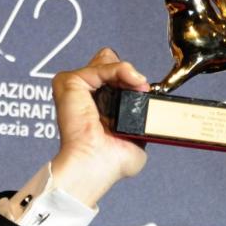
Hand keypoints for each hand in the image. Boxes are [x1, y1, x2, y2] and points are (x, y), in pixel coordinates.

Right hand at [50, 48, 149, 207]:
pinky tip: (132, 81)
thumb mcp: (137, 140)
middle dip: (128, 73)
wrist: (95, 166)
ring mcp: (77, 88)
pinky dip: (120, 69)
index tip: (144, 92)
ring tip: (137, 87)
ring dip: (126, 71)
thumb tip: (154, 111)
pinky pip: (101, 65)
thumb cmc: (109, 163)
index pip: (115, 77)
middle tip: (140, 91)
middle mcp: (86, 95)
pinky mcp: (71, 82)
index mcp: (98, 106)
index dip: (131, 80)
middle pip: (109, 62)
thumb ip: (143, 121)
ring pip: (106, 59)